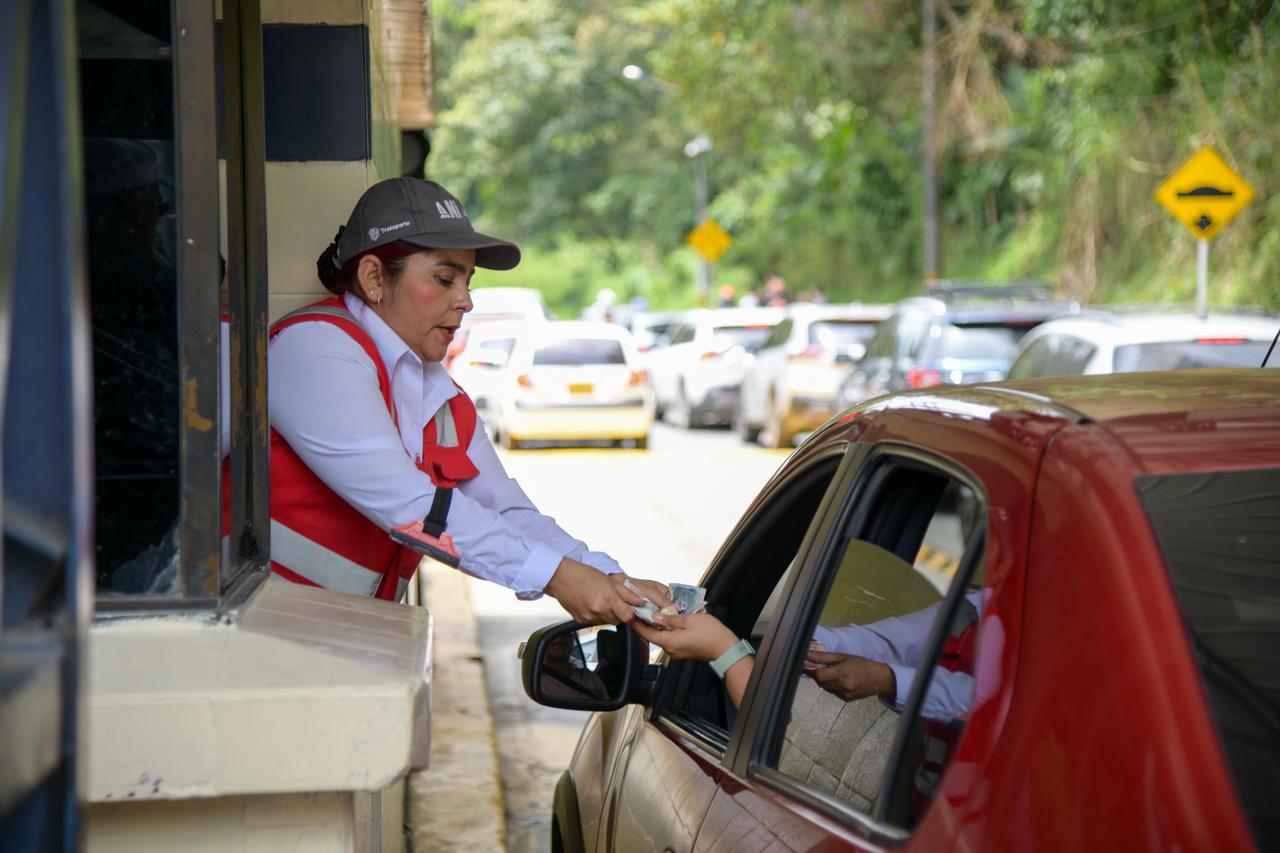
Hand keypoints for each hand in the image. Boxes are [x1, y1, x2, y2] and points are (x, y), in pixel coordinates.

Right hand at [545, 559, 664, 624]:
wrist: (561, 577)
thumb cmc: (583, 574)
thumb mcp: (610, 580)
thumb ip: (627, 593)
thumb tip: (641, 601)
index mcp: (608, 599)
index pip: (628, 617)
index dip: (631, 613)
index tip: (631, 608)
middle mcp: (599, 611)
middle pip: (618, 620)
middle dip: (619, 612)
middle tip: (614, 600)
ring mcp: (589, 617)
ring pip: (607, 621)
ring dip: (608, 614)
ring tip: (601, 600)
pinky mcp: (581, 621)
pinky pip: (595, 622)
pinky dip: (597, 615)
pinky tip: (592, 603)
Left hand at [632, 612, 738, 660]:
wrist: (725, 648)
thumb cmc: (710, 633)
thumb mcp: (689, 620)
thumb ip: (670, 618)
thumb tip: (655, 616)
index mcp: (669, 642)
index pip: (646, 633)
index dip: (636, 623)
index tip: (629, 613)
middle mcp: (669, 650)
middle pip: (653, 635)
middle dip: (646, 622)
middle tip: (640, 608)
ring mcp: (676, 652)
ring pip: (661, 636)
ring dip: (657, 625)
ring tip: (652, 611)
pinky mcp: (682, 651)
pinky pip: (669, 639)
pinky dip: (666, 629)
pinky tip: (667, 619)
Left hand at [807, 651, 896, 702]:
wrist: (879, 679)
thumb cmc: (862, 664)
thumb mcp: (843, 656)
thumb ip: (824, 657)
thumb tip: (807, 654)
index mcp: (842, 673)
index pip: (818, 675)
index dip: (811, 670)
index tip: (808, 664)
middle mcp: (842, 686)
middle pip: (820, 681)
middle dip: (818, 674)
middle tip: (823, 666)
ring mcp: (844, 694)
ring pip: (825, 687)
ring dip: (824, 680)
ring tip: (834, 672)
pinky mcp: (845, 699)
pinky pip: (832, 692)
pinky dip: (831, 686)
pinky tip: (840, 680)